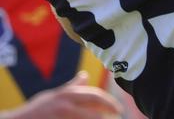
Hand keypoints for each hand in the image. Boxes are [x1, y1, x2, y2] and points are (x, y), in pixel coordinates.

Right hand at [4, 71, 122, 117]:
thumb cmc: (37, 109)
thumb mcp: (55, 95)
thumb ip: (72, 87)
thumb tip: (85, 76)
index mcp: (68, 95)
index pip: (95, 96)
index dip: (109, 102)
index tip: (118, 109)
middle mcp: (67, 106)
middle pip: (94, 112)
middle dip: (108, 113)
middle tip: (118, 116)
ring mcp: (63, 117)